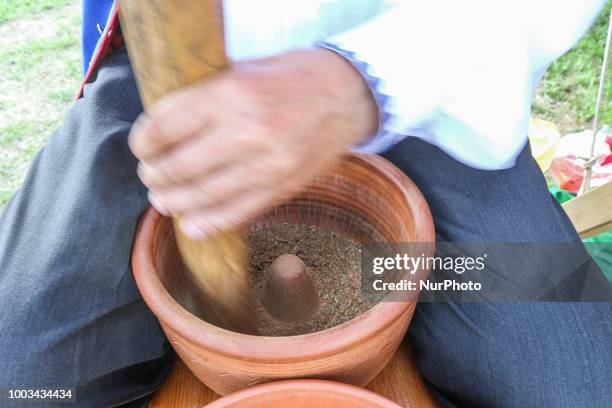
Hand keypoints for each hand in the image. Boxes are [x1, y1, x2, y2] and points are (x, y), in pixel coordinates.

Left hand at [128, 48, 376, 238]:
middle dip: (154, 175)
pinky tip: (191, 224)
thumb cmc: (292, 77)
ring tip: (163, 199)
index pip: (165, 127)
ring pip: (203, 196)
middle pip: (178, 167)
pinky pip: (236, 213)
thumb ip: (204, 98)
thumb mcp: (243, 70)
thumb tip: (163, 129)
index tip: (142, 147)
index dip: (143, 142)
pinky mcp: (283, 187)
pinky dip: (207, 223)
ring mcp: (268, 164)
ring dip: (174, 202)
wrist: (347, 95)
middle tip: (150, 175)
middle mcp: (248, 130)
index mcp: (232, 93)